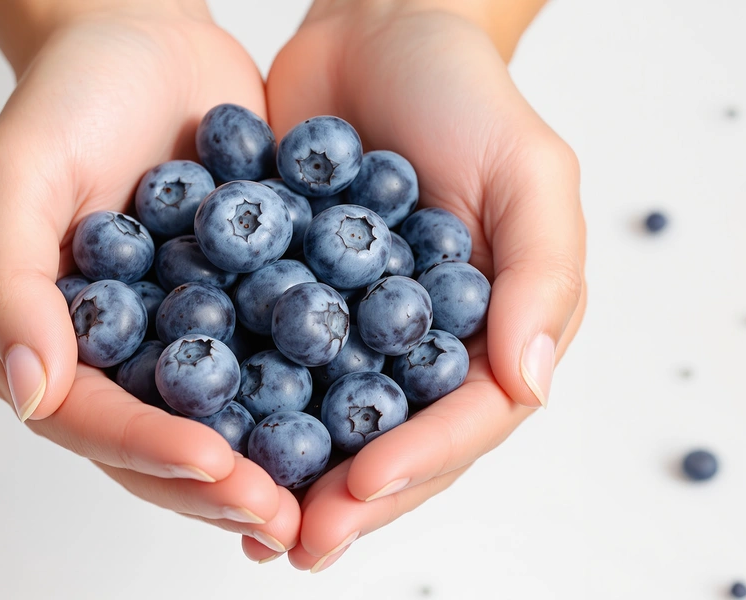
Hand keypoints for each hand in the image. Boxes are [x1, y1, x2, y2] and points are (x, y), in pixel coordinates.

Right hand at [0, 1, 298, 554]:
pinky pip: (269, 364)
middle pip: (158, 445)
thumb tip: (30, 391)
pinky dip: (309, 397)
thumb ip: (8, 283)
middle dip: (220, 485)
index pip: (89, 421)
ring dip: (270, 464)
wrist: (143, 34)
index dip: (149, 451)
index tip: (215, 465)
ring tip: (328, 492)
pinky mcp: (233, 307)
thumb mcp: (14, 174)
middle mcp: (109, 355)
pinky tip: (361, 417)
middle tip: (284, 512)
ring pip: (220, 422)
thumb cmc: (66, 96)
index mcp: (42, 339)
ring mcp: (175, 336)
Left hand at [252, 1, 586, 569]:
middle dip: (350, 497)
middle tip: (296, 541)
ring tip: (249, 523)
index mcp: (494, 331)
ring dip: (293, 476)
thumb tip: (528, 386)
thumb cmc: (466, 94)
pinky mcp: (293, 300)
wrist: (378, 28)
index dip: (417, 460)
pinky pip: (269, 364)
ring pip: (329, 422)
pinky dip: (243, 406)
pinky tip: (205, 439)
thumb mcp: (528, 171)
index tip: (359, 486)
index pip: (464, 420)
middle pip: (394, 442)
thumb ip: (541, 275)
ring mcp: (357, 330)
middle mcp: (426, 346)